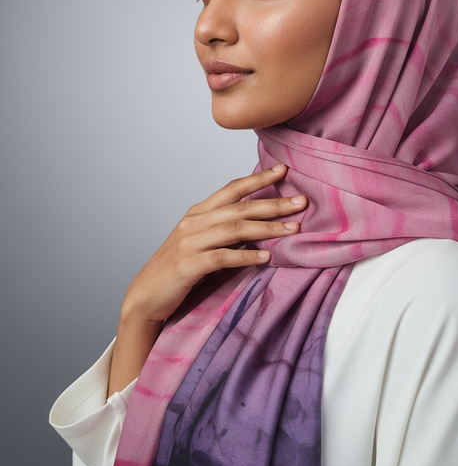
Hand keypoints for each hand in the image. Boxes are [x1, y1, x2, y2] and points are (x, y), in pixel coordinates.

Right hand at [122, 162, 305, 324]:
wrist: (147, 295)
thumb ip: (225, 229)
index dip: (258, 179)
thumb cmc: (179, 269)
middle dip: (273, 203)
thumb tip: (261, 222)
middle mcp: (194, 222)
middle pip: (240, 208)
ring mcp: (190, 242)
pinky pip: (223, 257)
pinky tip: (265, 257)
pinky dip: (246, 256)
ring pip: (235, 229)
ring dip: (267, 228)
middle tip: (301, 201)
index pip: (232, 189)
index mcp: (198, 212)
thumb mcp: (202, 242)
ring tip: (292, 228)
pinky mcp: (189, 265)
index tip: (283, 170)